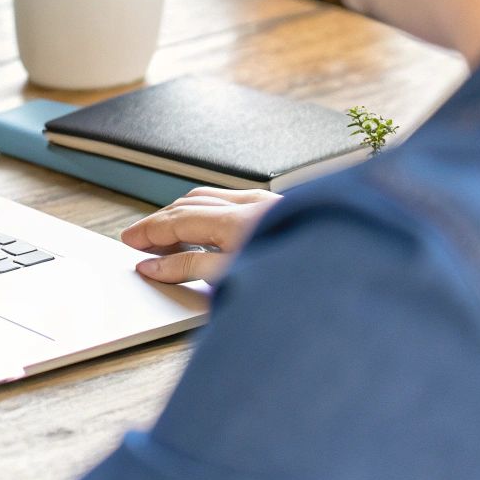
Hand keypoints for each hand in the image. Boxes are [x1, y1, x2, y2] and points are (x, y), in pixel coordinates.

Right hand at [121, 187, 282, 283]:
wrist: (351, 268)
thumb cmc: (297, 280)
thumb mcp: (234, 278)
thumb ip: (190, 268)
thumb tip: (153, 266)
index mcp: (237, 219)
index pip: (177, 221)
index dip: (149, 233)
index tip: (129, 246)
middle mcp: (251, 204)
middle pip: (191, 205)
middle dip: (160, 222)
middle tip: (138, 242)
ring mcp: (267, 205)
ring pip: (211, 200)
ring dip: (182, 215)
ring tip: (166, 239)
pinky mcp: (279, 212)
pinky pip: (230, 203)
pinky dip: (206, 213)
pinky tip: (206, 232)